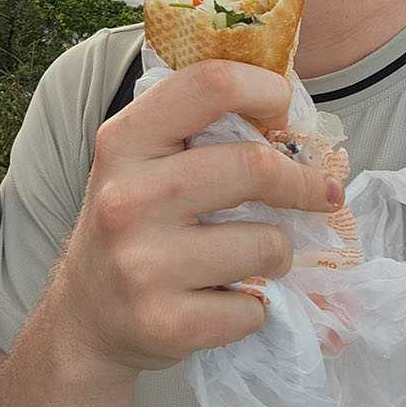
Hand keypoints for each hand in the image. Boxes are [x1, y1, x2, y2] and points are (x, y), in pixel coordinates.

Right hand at [44, 60, 341, 373]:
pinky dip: (254, 306)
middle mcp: (127, 197)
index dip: (265, 90)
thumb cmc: (131, 224)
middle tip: (318, 192)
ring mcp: (143, 264)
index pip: (210, 84)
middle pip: (254, 166)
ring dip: (279, 251)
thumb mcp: (140, 161)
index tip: (283, 114)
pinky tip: (226, 299)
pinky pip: (253, 308)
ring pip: (267, 243)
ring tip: (257, 255)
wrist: (87, 317)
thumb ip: (196, 129)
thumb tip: (288, 110)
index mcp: (124, 141)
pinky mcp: (167, 322)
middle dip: (302, 182)